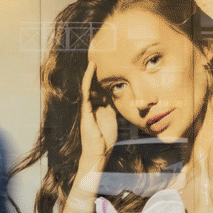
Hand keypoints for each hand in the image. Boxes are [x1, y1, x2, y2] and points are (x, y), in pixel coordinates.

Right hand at [78, 61, 116, 188]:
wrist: (98, 153)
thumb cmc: (106, 140)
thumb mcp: (115, 120)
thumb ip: (117, 110)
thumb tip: (128, 100)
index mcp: (99, 108)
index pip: (101, 90)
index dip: (104, 79)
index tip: (110, 68)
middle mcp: (92, 106)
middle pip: (94, 86)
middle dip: (96, 75)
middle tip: (101, 60)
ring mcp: (87, 108)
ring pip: (88, 87)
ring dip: (90, 74)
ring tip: (93, 61)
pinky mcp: (85, 111)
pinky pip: (85, 92)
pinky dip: (87, 80)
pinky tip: (90, 70)